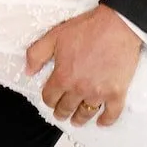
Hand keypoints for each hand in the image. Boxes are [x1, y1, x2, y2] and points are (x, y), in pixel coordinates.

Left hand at [25, 5, 141, 127]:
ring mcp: (98, 93)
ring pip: (85, 113)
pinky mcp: (116, 92)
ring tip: (76, 120)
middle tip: (61, 113)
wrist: (117, 25)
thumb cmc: (87, 28)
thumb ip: (36, 54)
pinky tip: (101, 122)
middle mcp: (79, 89)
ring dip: (79, 119)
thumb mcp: (54, 36)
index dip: (48, 99)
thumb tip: (29, 71)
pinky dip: (106, 120)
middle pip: (66, 108)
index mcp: (63, 77)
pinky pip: (111, 113)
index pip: (50, 97)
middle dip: (61, 112)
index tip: (51, 99)